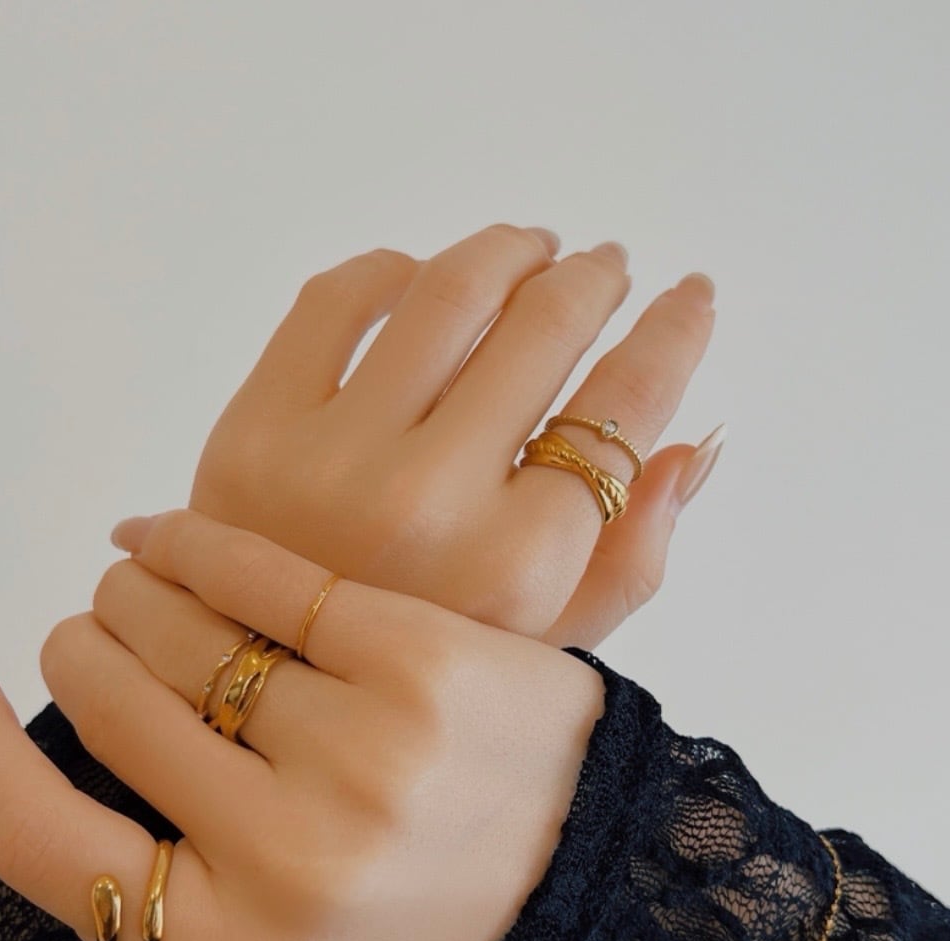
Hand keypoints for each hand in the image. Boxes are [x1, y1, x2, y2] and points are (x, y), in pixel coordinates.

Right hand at [0, 510, 605, 940]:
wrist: (575, 854)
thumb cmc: (407, 896)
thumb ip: (137, 889)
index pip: (48, 846)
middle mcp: (297, 863)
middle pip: (113, 710)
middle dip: (84, 652)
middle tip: (96, 629)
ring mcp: (365, 756)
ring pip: (177, 630)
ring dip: (135, 594)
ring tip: (140, 586)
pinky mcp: (420, 657)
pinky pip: (262, 574)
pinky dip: (194, 543)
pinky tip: (169, 538)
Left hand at [175, 223, 719, 646]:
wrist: (258, 682)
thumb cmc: (413, 662)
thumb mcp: (543, 649)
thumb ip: (630, 559)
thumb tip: (696, 442)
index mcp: (513, 567)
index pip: (622, 409)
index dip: (674, 334)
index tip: (692, 295)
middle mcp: (429, 505)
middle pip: (545, 328)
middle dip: (595, 279)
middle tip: (606, 268)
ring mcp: (331, 461)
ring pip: (449, 291)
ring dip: (509, 250)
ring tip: (532, 252)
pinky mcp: (252, 430)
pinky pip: (336, 298)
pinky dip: (395, 269)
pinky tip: (424, 281)